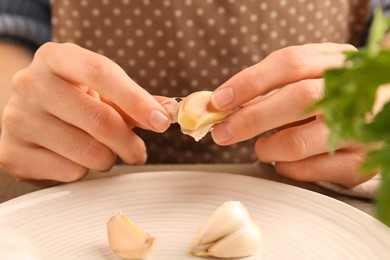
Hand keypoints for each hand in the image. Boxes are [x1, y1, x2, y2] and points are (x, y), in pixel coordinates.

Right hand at [0, 42, 170, 180]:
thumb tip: (169, 111)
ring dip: (107, 159)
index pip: (101, 73)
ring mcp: (16, 119)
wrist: (30, 114)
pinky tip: (75, 158)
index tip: (161, 122)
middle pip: (98, 119)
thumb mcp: (101, 90)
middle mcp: (30, 83)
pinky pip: (69, 172)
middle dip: (129, 143)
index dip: (137, 100)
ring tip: (102, 151)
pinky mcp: (12, 152)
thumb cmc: (73, 99)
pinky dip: (83, 171)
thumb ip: (136, 100)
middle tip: (138, 152)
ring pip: (87, 152)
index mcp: (55, 58)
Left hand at [211, 43, 374, 186]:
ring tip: (262, 147)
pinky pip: (307, 170)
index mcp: (335, 61)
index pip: (290, 63)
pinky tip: (282, 160)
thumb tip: (219, 105)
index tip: (218, 100)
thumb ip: (266, 89)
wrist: (377, 118)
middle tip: (222, 133)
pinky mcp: (358, 163)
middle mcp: (353, 92)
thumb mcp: (304, 80)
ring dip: (267, 147)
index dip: (250, 81)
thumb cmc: (326, 98)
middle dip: (251, 118)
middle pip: (298, 99)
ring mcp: (360, 129)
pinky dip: (283, 167)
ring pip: (298, 141)